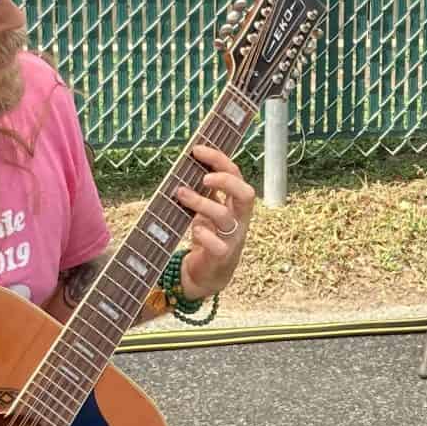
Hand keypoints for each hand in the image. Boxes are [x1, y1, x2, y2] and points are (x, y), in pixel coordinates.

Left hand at [173, 143, 255, 301]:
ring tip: (180, 194)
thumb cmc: (208, 236)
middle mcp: (239, 219)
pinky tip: (193, 230)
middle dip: (224, 181)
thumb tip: (190, 163)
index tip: (197, 150)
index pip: (236, 175)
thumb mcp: (208, 210)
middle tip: (202, 178)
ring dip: (201, 203)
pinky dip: (204, 234)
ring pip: (225, 216)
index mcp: (237, 204)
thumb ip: (205, 191)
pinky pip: (217, 244)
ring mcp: (233, 238)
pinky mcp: (222, 257)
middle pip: (245, 194)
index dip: (219, 160)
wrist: (208, 275)